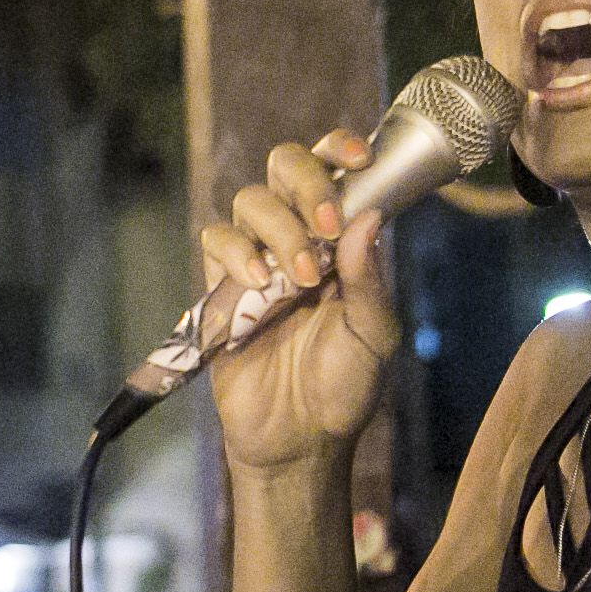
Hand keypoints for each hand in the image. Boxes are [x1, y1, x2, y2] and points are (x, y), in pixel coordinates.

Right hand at [198, 131, 398, 468]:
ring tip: (300, 278)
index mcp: (343, 240)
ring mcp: (258, 258)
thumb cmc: (345, 388)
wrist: (299, 440)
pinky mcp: (222, 286)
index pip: (337, 171)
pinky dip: (237, 252)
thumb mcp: (373, 336)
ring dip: (278, 228)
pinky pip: (217, 239)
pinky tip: (259, 284)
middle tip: (326, 224)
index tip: (360, 160)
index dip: (341, 150)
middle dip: (307, 181)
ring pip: (251, 199)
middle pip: (285, 166)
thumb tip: (369, 215)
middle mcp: (300, 237)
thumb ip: (369, 278)